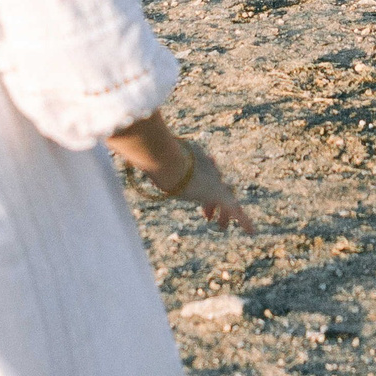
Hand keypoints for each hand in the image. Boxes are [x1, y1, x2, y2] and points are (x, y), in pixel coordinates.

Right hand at [106, 118, 256, 232]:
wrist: (168, 161)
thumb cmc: (154, 156)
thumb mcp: (145, 154)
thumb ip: (138, 151)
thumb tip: (121, 142)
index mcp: (194, 158)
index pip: (203, 169)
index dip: (202, 177)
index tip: (196, 183)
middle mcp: (207, 169)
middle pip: (214, 185)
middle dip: (211, 200)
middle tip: (207, 214)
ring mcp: (214, 182)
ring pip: (224, 201)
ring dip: (222, 215)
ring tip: (218, 228)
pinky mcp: (219, 195)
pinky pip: (237, 211)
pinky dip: (245, 222)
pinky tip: (253, 232)